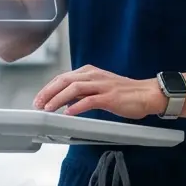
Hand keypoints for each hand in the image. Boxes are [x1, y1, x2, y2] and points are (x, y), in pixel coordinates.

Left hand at [35, 66, 171, 119]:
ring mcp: (102, 85)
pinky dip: (76, 107)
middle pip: (64, 80)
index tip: (39, 98)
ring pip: (73, 89)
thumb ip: (82, 92)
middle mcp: (94, 76)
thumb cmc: (124, 93)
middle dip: (48, 92)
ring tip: (48, 109)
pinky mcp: (110, 97)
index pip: (63, 77)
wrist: (147, 94)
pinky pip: (89, 101)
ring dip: (58, 99)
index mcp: (89, 72)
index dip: (48, 88)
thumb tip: (64, 100)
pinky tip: (68, 113)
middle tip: (38, 104)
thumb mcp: (99, 88)